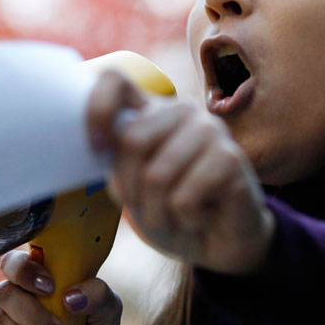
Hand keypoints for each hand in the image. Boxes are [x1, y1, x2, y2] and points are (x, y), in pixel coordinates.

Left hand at [87, 70, 274, 274]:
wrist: (217, 243)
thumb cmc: (169, 210)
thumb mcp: (129, 183)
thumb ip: (113, 157)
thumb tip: (94, 143)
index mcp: (152, 110)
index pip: (114, 81)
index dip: (97, 108)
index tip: (96, 147)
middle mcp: (182, 110)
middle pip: (133, 139)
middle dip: (130, 189)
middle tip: (146, 208)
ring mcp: (209, 130)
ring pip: (157, 175)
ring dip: (157, 213)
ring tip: (174, 216)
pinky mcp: (230, 157)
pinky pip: (184, 198)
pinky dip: (184, 220)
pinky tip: (201, 216)